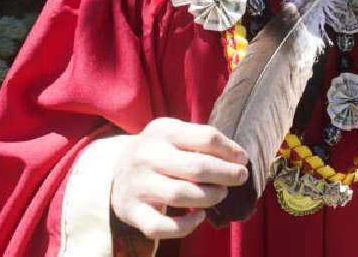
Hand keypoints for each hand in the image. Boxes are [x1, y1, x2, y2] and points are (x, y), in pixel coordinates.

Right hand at [110, 118, 247, 239]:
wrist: (115, 172)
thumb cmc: (158, 152)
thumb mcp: (173, 134)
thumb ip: (200, 139)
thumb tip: (238, 157)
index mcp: (161, 131)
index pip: (206, 137)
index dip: (230, 150)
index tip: (242, 159)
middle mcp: (146, 156)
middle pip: (198, 167)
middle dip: (227, 174)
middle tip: (240, 177)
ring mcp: (137, 185)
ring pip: (182, 195)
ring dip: (210, 197)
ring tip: (221, 194)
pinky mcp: (131, 211)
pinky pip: (162, 226)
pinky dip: (186, 226)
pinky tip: (199, 217)